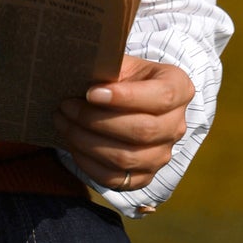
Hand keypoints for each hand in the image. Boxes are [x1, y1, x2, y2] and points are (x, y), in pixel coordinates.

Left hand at [52, 56, 193, 193]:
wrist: (130, 101)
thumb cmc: (123, 77)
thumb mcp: (121, 63)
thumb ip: (108, 68)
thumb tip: (81, 79)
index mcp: (179, 89)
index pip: (161, 97)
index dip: (125, 97)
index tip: (90, 93)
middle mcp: (176, 125)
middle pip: (143, 130)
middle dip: (96, 120)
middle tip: (66, 106)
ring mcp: (162, 155)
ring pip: (126, 158)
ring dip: (86, 141)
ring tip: (63, 122)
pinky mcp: (144, 176)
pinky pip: (114, 178)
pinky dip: (87, 162)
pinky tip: (71, 143)